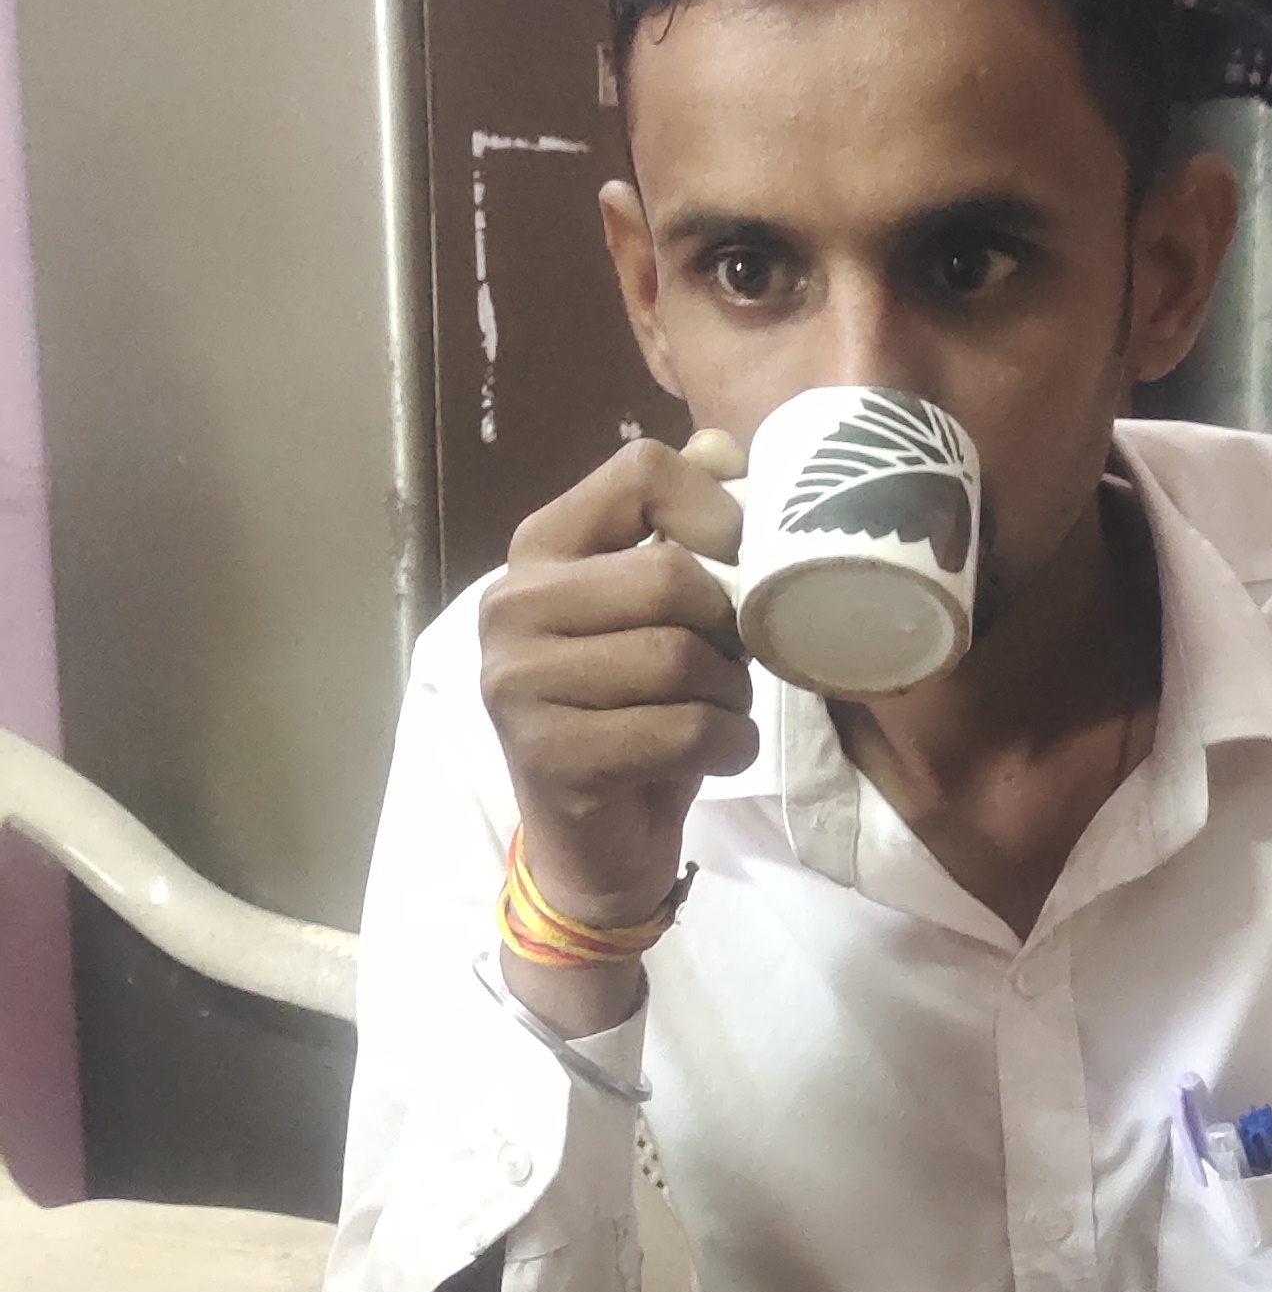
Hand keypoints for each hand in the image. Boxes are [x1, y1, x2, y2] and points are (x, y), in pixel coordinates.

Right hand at [478, 432, 753, 1024]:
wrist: (593, 844)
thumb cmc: (635, 713)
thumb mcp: (657, 613)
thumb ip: (680, 524)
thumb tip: (725, 447)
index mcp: (539, 549)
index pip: (642, 472)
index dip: (716, 512)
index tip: (739, 566)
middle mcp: (512, 606)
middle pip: (671, 575)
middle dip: (728, 630)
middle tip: (728, 667)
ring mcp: (519, 684)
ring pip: (682, 659)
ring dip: (731, 695)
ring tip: (717, 714)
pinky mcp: (550, 756)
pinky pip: (682, 730)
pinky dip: (728, 746)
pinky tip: (715, 756)